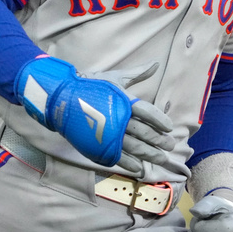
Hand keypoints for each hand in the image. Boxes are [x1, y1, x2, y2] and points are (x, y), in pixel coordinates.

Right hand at [83, 66, 188, 180]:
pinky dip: (130, 164)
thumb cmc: (91, 87)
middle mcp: (118, 119)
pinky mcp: (98, 146)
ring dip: (149, 154)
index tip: (170, 127)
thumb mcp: (115, 78)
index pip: (148, 112)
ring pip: (134, 147)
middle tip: (170, 146)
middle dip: (159, 140)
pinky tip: (140, 168)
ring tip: (161, 158)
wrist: (62, 99)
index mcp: (124, 102)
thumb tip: (155, 64)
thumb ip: (137, 74)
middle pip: (144, 132)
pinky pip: (117, 157)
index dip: (160, 120)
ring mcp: (108, 135)